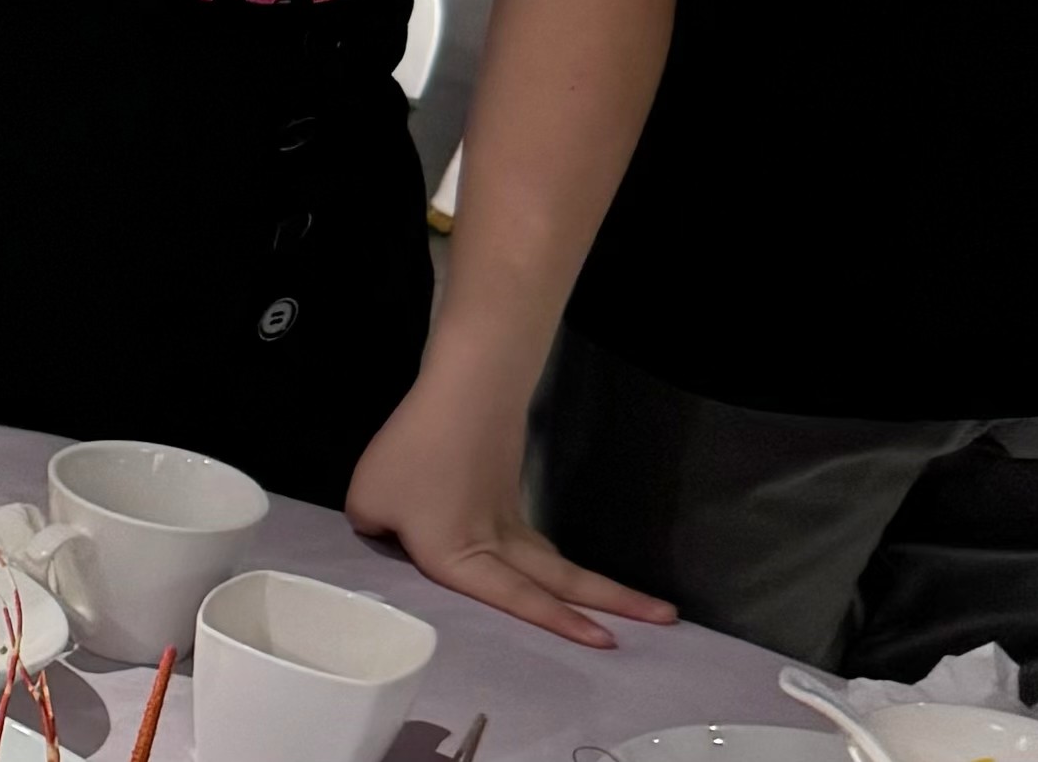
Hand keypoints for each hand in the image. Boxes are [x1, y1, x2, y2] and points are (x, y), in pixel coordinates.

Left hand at [346, 377, 672, 646]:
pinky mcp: (507, 489)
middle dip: (616, 602)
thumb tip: (390, 529)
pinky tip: (556, 570)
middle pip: (563, 581)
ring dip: (598, 585)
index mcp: (464, 560)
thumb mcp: (369, 502)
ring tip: (640, 605)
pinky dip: (554, 561)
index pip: (515, 600)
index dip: (559, 624)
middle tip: (668, 618)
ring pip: (557, 562)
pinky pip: (534, 539)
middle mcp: (499, 545)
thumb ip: (375, 530)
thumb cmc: (414, 455)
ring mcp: (508, 515)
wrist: (460, 396)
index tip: (607, 642)